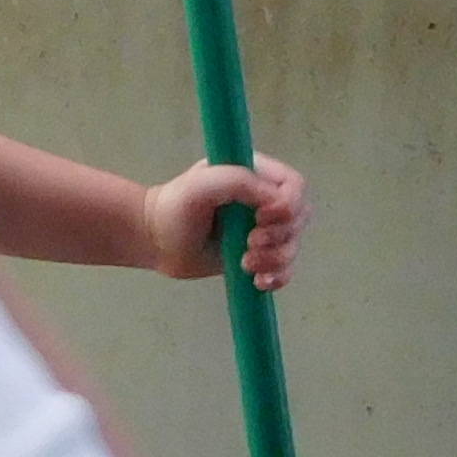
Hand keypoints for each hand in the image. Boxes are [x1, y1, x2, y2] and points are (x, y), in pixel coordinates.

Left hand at [145, 151, 305, 287]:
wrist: (157, 241)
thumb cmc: (175, 207)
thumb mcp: (202, 185)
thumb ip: (239, 181)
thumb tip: (275, 202)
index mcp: (256, 174)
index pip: (294, 186)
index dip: (286, 205)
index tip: (259, 219)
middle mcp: (265, 201)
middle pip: (299, 218)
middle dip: (279, 236)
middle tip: (250, 243)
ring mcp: (264, 230)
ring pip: (293, 245)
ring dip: (276, 259)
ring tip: (245, 264)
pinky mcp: (259, 256)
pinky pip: (284, 269)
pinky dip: (278, 277)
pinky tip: (259, 282)